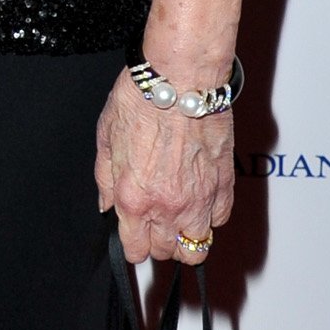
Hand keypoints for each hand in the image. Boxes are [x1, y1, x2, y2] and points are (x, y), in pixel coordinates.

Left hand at [94, 67, 233, 264]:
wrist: (179, 77)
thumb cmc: (140, 100)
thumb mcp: (105, 139)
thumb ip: (105, 181)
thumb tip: (106, 206)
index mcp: (133, 198)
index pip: (137, 251)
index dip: (134, 246)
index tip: (135, 237)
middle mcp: (168, 206)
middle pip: (168, 252)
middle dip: (160, 242)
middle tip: (157, 222)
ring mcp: (200, 197)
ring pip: (199, 245)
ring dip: (188, 236)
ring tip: (181, 218)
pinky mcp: (224, 183)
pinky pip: (220, 218)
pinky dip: (211, 215)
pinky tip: (201, 198)